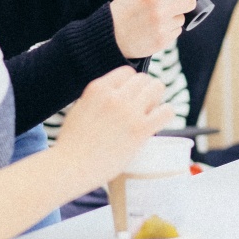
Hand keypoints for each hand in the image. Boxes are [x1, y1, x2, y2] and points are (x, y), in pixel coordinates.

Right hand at [54, 67, 173, 186]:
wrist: (71, 166)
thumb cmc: (73, 143)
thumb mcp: (80, 108)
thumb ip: (97, 98)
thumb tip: (115, 96)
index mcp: (98, 88)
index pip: (127, 72)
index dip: (132, 85)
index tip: (130, 98)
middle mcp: (114, 96)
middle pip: (143, 79)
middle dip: (145, 91)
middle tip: (142, 108)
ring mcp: (128, 112)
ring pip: (157, 88)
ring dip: (157, 99)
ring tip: (150, 114)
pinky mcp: (140, 129)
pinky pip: (166, 111)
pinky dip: (166, 114)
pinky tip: (158, 122)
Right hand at [109, 0, 196, 58]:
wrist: (110, 39)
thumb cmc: (122, 12)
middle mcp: (159, 11)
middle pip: (190, 2)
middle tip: (180, 0)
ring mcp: (162, 28)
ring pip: (182, 18)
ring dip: (174, 16)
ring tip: (157, 18)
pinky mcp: (163, 41)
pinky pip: (177, 31)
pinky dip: (169, 28)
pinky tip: (156, 28)